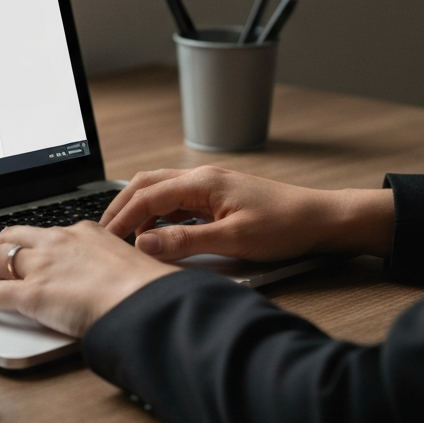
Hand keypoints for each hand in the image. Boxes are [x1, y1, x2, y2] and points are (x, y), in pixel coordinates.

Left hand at [0, 221, 177, 337]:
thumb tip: (114, 279)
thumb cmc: (146, 288)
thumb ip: (112, 268)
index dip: (27, 241)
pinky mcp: (31, 293)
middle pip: (13, 237)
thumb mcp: (130, 266)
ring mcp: (42, 266)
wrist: (143, 299)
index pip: (45, 232)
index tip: (22, 247)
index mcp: (84, 232)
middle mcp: (58, 242)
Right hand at [100, 165, 394, 261]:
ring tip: (124, 235)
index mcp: (202, 183)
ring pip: (160, 189)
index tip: (104, 240)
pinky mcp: (218, 196)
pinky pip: (177, 199)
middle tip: (103, 233)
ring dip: (139, 208)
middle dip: (121, 207)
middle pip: (146, 184)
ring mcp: (210, 185)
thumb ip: (185, 242)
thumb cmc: (284, 226)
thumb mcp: (233, 240)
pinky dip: (158, 213)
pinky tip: (157, 233)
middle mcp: (202, 177)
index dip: (122, 219)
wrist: (320, 218)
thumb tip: (144, 244)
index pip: (147, 196)